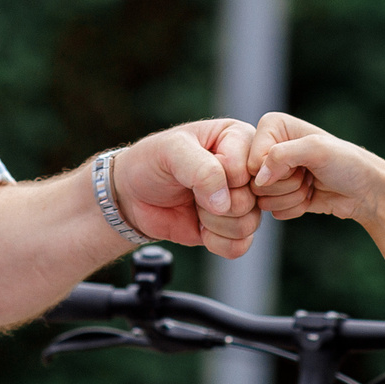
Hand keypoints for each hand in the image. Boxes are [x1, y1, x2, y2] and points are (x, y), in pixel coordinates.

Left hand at [112, 118, 260, 257]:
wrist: (133, 195)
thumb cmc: (152, 162)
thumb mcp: (170, 150)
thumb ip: (201, 169)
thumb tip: (224, 204)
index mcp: (239, 138)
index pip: (248, 167)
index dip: (220, 175)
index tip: (194, 167)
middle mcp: (247, 170)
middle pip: (251, 198)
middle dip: (214, 202)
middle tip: (191, 191)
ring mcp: (242, 200)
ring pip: (249, 223)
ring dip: (214, 222)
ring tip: (195, 206)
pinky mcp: (233, 228)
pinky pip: (241, 245)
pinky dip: (217, 242)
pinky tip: (200, 229)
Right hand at [248, 112, 384, 223]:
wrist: (367, 190)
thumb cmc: (347, 163)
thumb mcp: (317, 150)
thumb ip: (281, 156)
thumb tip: (257, 179)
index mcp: (272, 126)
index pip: (252, 160)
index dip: (277, 169)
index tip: (303, 161)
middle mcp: (268, 147)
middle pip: (256, 182)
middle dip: (287, 184)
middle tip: (309, 174)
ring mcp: (273, 173)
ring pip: (263, 200)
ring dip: (293, 197)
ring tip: (311, 183)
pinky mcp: (280, 196)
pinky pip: (273, 212)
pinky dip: (295, 208)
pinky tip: (311, 196)